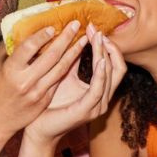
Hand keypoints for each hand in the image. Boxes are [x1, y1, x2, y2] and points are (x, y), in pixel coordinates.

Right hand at [0, 20, 88, 139]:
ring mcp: (37, 92)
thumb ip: (20, 58)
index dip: (42, 36)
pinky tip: (76, 57)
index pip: (28, 47)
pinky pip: (59, 80)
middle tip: (75, 24)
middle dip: (65, 38)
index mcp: (11, 70)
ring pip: (60, 68)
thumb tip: (38, 38)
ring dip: (74, 52)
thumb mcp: (4, 71)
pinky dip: (68, 67)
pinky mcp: (44, 100)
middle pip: (50, 56)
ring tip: (83, 39)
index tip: (53, 27)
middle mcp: (25, 81)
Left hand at [24, 25, 126, 143]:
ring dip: (105, 55)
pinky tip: (100, 60)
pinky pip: (98, 89)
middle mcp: (102, 99)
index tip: (94, 28)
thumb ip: (72, 61)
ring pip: (111, 75)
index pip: (113, 64)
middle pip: (118, 68)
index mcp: (99, 91)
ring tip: (99, 39)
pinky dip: (101, 73)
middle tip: (98, 31)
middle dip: (110, 47)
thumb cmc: (49, 103)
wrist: (37, 127)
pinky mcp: (87, 110)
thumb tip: (75, 38)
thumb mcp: (63, 76)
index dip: (106, 45)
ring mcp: (97, 106)